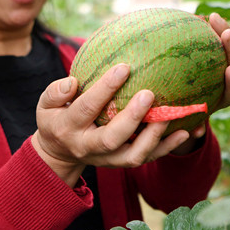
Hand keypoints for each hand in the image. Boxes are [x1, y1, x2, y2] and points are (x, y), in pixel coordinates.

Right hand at [32, 64, 191, 186]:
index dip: (105, 88)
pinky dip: (167, 147)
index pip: (86, 108)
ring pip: (132, 155)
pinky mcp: (122, 163)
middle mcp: (88, 147)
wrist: (59, 154)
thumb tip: (73, 82)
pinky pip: (146, 158)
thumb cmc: (56, 118)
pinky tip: (184, 131)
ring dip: (153, 137)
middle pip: (112, 138)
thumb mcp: (45, 105)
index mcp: (69, 127)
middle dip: (132, 118)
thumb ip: (56, 92)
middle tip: (149, 94)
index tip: (124, 67)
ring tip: (170, 115)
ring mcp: (107, 159)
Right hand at [172, 13, 229, 154]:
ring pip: (228, 47)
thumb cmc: (188, 117)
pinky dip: (210, 29)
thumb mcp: (191, 124)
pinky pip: (215, 39)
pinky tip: (200, 16)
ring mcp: (222, 65)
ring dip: (222, 31)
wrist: (189, 104)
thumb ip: (195, 127)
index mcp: (225, 97)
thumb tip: (196, 135)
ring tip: (214, 17)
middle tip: (227, 34)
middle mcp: (227, 81)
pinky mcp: (215, 54)